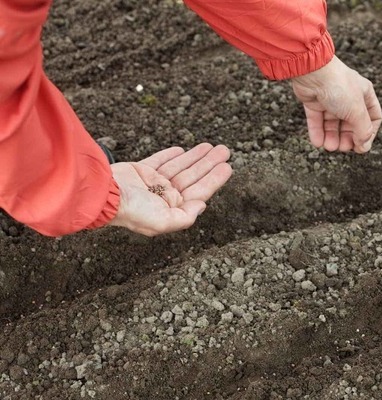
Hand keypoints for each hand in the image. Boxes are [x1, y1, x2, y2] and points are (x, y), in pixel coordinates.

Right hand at [109, 144, 231, 235]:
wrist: (101, 194)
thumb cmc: (131, 211)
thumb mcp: (162, 222)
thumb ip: (185, 217)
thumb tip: (202, 205)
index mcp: (171, 209)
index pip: (199, 192)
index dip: (214, 179)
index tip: (228, 167)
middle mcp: (163, 197)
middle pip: (192, 177)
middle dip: (209, 164)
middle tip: (225, 150)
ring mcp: (151, 183)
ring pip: (180, 167)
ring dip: (196, 157)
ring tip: (212, 146)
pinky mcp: (140, 171)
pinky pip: (160, 161)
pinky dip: (171, 155)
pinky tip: (183, 150)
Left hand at [291, 56, 381, 152]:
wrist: (312, 71)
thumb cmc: (339, 86)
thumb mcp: (357, 111)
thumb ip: (363, 131)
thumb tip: (364, 147)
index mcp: (364, 94)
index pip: (372, 118)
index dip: (369, 133)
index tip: (361, 146)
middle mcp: (348, 97)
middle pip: (351, 124)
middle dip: (347, 138)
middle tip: (343, 148)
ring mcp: (331, 99)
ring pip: (333, 124)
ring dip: (332, 138)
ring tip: (329, 146)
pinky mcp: (314, 102)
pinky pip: (317, 121)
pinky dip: (318, 132)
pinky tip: (318, 143)